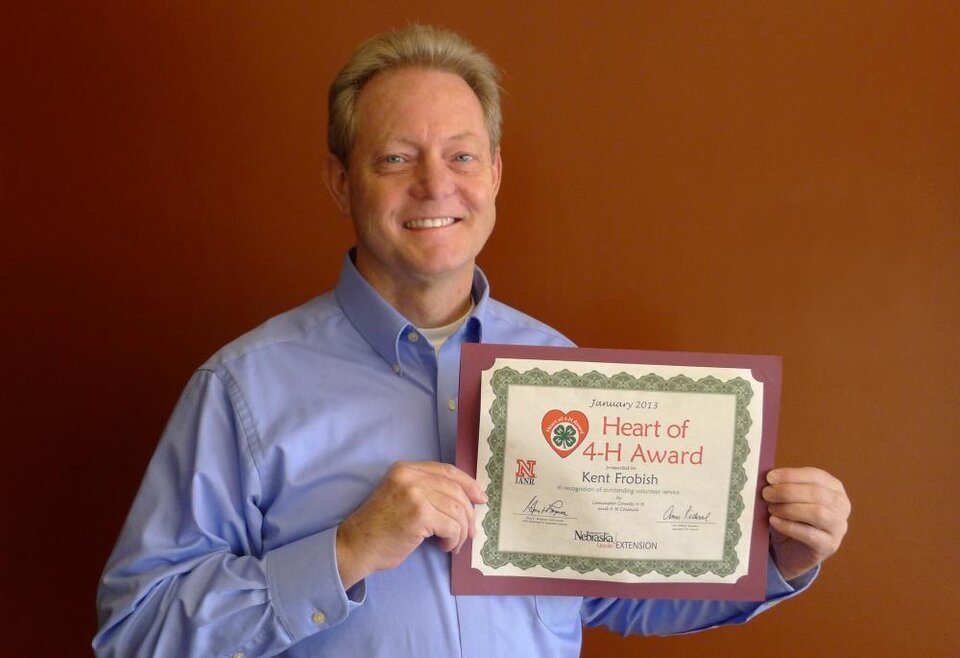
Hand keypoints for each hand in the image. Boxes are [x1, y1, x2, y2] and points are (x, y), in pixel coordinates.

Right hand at [335, 461, 486, 588]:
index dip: (468, 484)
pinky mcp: (419, 514)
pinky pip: (452, 526)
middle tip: (470, 532)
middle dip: (469, 514)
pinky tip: (444, 546)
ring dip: (461, 531)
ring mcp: (414, 494)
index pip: (447, 470)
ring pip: (457, 510)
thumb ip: (426, 489)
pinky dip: (453, 539)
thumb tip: (466, 498)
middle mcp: (410, 476)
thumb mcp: (401, 496)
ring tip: (453, 543)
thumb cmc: (380, 527)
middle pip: (456, 490)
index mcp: (406, 468)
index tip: (480, 498)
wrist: (357, 545)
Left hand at [762, 466, 850, 581]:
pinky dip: (789, 526)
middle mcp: (841, 505)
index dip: (791, 475)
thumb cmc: (792, 518)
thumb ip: (783, 486)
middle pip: (817, 493)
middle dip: (788, 491)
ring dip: (789, 509)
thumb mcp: (789, 498)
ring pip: (817, 513)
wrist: (793, 550)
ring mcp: (838, 527)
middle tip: (766, 494)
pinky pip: (810, 534)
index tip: (769, 477)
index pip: (815, 475)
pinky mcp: (829, 545)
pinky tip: (774, 522)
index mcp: (833, 487)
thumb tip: (769, 478)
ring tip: (771, 509)